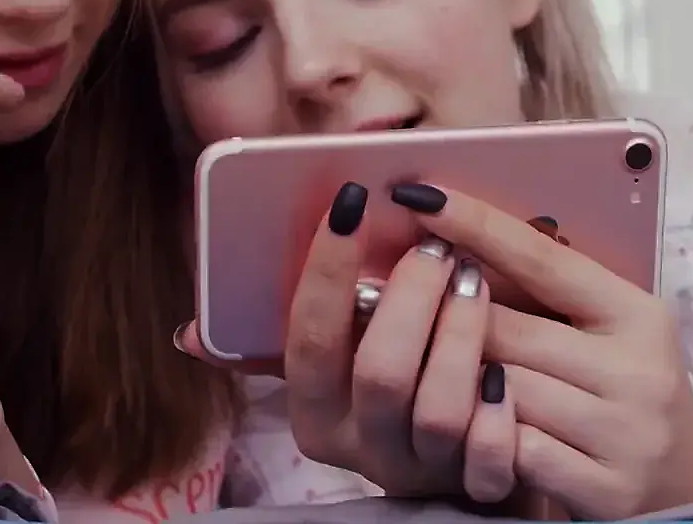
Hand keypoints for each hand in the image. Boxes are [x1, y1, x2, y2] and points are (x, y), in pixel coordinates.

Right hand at [177, 182, 515, 503]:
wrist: (462, 481)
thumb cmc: (393, 393)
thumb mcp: (331, 373)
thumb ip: (278, 341)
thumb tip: (187, 333)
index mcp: (313, 409)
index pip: (307, 336)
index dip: (328, 266)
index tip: (353, 199)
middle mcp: (359, 447)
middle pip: (379, 371)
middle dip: (410, 297)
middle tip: (436, 246)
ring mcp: (420, 471)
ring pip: (438, 409)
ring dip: (461, 336)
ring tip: (476, 282)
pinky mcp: (477, 492)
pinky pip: (489, 460)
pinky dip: (499, 412)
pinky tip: (506, 368)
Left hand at [384, 182, 692, 518]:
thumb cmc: (627, 390)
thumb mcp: (608, 332)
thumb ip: (547, 297)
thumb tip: (453, 243)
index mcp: (637, 314)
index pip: (542, 258)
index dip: (475, 223)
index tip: (418, 194)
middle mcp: (637, 370)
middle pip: (505, 329)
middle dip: (445, 316)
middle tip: (395, 297)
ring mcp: (623, 434)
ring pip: (500, 391)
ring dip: (456, 381)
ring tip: (428, 372)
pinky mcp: (605, 490)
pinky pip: (511, 452)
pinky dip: (482, 440)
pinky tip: (468, 434)